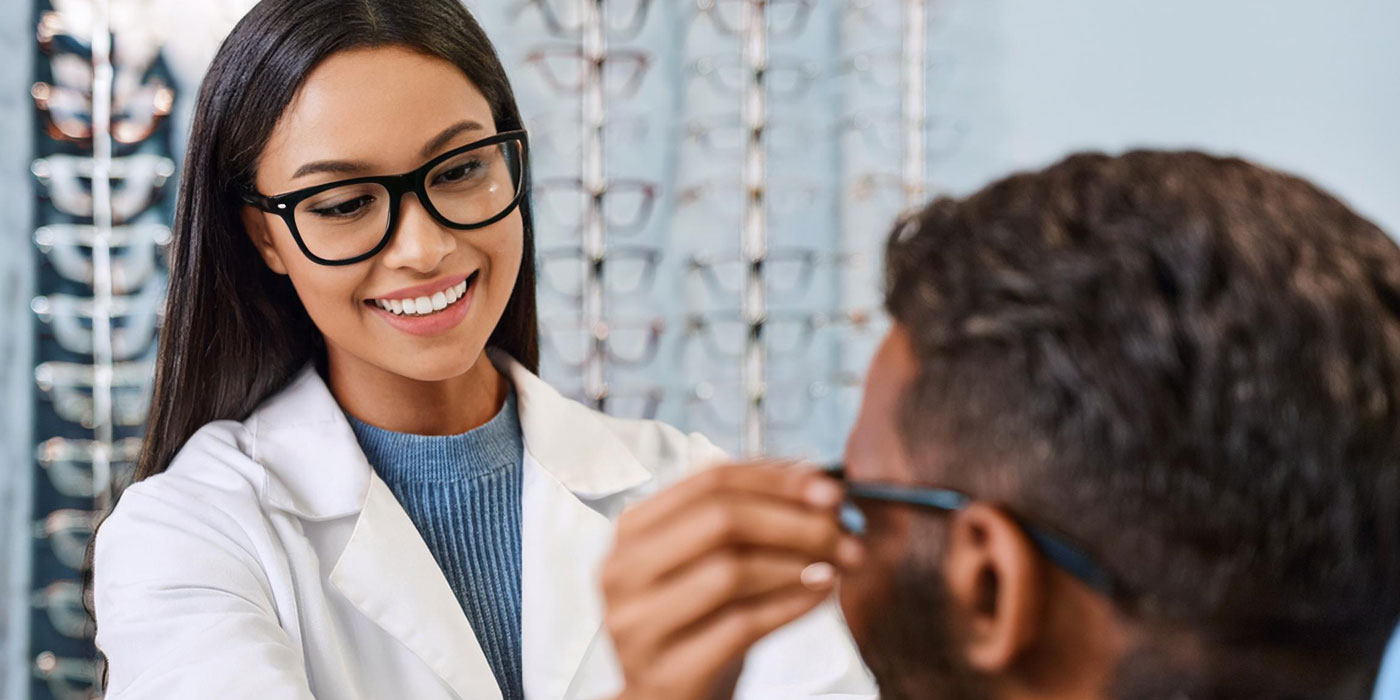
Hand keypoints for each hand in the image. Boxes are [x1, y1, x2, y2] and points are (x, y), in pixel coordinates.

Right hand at [602, 461, 864, 699]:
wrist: (668, 699)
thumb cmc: (698, 622)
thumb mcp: (716, 561)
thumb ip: (753, 517)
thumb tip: (813, 479)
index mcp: (632, 531)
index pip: (708, 481)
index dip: (775, 480)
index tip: (828, 488)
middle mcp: (623, 572)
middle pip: (719, 520)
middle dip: (793, 521)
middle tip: (841, 532)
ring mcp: (637, 624)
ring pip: (729, 571)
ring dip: (796, 563)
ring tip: (835, 565)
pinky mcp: (667, 670)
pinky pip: (741, 625)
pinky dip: (791, 604)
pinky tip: (820, 594)